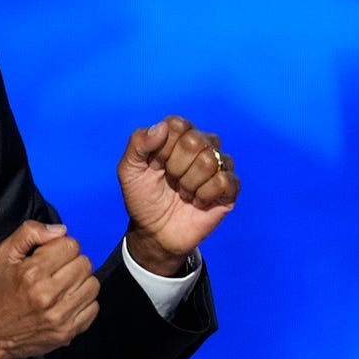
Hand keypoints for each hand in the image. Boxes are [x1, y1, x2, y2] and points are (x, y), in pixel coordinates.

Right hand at [0, 220, 99, 358]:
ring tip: (63, 286)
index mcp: (31, 273)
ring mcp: (59, 316)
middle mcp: (47, 295)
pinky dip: (83, 303)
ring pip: (93, 285)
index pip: (71, 245)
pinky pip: (93, 308)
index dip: (62, 247)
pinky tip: (66, 302)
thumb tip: (61, 230)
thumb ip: (30, 233)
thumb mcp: (4, 254)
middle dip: (72, 263)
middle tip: (57, 271)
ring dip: (80, 282)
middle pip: (84, 264)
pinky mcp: (67, 332)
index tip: (51, 256)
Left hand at [118, 116, 239, 275]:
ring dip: (189, 184)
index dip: (163, 148)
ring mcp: (218, 165)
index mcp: (179, 135)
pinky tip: (198, 202)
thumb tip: (161, 127)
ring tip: (183, 193)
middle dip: (175, 168)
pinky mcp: (230, 188)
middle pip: (195, 141)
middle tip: (171, 182)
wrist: (154, 232)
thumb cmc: (142, 198)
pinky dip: (205, 195)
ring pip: (210, 161)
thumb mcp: (129, 170)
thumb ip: (138, 143)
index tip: (155, 165)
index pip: (178, 125)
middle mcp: (202, 145)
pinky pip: (224, 181)